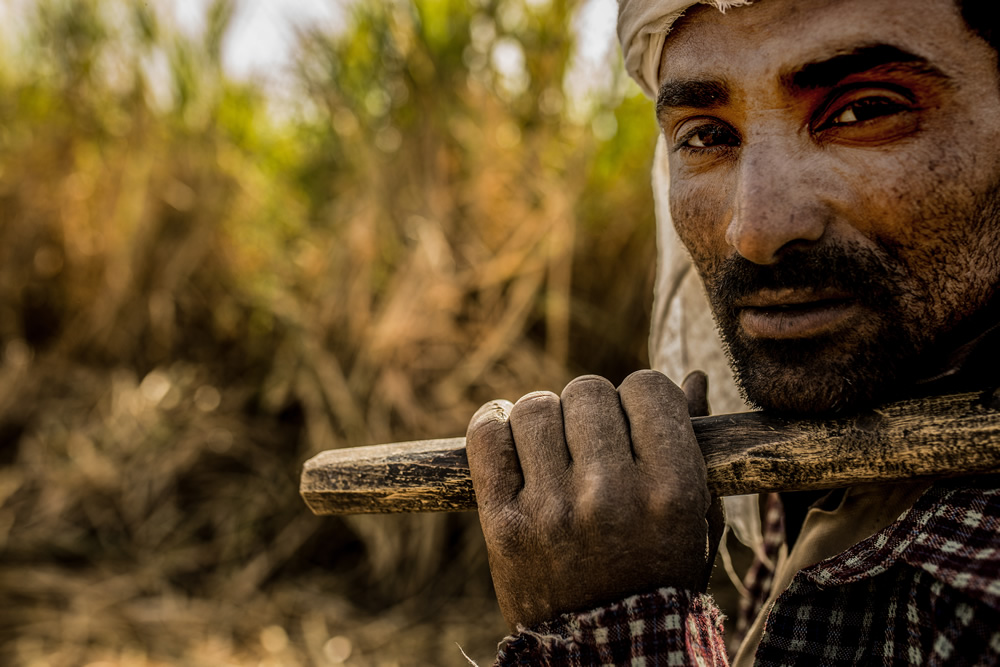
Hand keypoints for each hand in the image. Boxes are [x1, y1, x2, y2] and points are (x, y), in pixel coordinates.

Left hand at [467, 369, 720, 629]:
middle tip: (591, 440)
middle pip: (587, 390)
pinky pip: (486, 437)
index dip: (640, 398)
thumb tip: (696, 378)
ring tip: (553, 447)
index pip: (648, 388)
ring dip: (544, 418)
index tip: (634, 420)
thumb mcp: (697, 520)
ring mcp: (552, 510)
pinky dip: (493, 425)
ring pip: (534, 408)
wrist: (609, 653)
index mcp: (672, 491)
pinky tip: (510, 437)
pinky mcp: (503, 524)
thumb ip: (696, 446)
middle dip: (590, 408)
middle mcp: (611, 496)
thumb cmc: (660, 578)